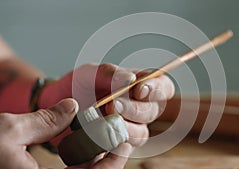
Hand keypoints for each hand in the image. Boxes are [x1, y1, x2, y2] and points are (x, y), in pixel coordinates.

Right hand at [0, 99, 131, 168]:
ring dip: (93, 161)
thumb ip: (45, 120)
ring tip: (102, 137)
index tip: (125, 144)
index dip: (113, 164)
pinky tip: (81, 146)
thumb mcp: (8, 129)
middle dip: (106, 161)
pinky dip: (77, 164)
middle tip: (117, 137)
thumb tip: (73, 106)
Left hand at [39, 63, 174, 146]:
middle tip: (113, 105)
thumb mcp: (91, 72)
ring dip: (125, 128)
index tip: (139, 89)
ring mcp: (130, 129)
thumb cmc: (80, 84)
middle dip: (135, 109)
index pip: (163, 87)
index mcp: (140, 87)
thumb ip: (110, 73)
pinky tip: (99, 137)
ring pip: (140, 134)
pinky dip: (113, 144)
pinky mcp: (116, 146)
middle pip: (152, 112)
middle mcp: (140, 109)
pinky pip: (122, 150)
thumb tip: (130, 79)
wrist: (58, 104)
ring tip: (104, 121)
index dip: (157, 89)